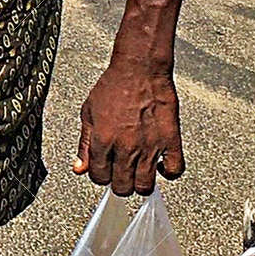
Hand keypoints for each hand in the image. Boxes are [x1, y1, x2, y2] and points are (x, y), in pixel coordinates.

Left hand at [75, 65, 183, 195]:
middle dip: (119, 184)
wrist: (140, 68)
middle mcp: (126, 147)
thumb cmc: (114, 85)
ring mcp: (149, 146)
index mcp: (103, 141)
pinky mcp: (170, 139)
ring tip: (140, 173)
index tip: (106, 169)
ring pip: (144, 186)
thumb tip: (79, 168)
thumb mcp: (88, 113)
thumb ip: (84, 144)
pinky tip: (161, 166)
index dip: (101, 175)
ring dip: (140, 184)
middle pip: (122, 187)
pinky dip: (169, 173)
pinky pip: (175, 169)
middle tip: (122, 174)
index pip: (99, 177)